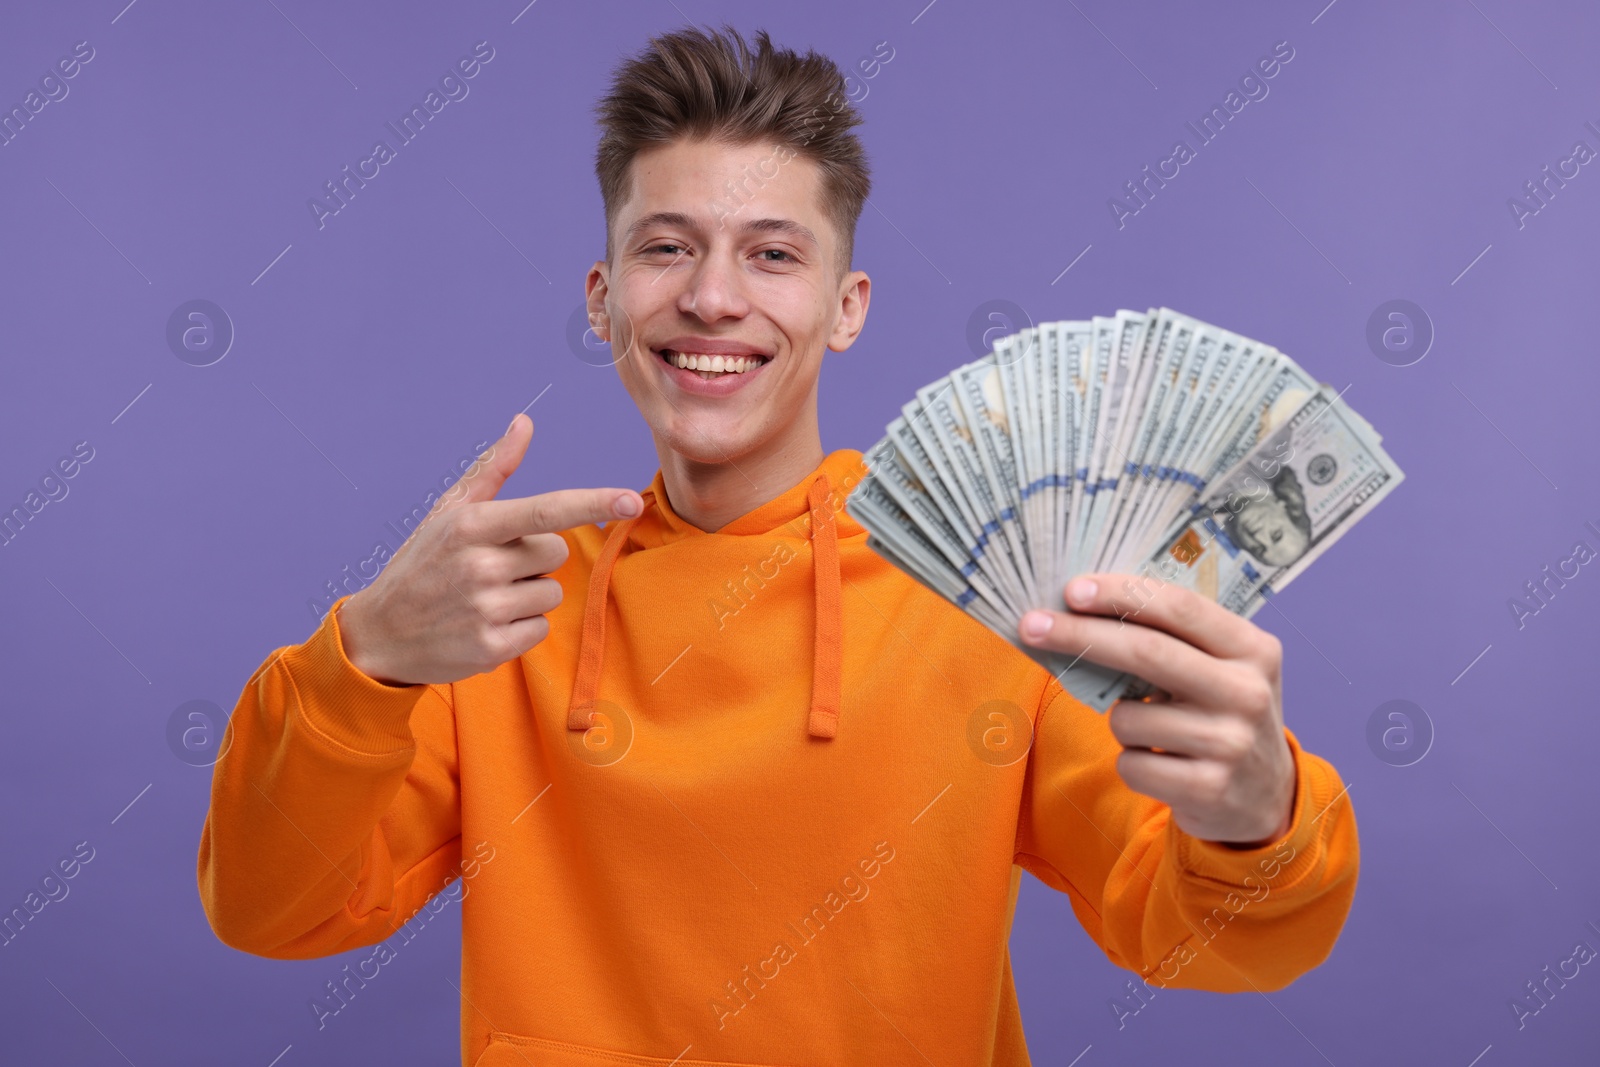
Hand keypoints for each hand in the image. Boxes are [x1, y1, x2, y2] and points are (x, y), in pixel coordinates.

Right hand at [338, 414, 642, 686]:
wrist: (378, 634)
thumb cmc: (422, 565)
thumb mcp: (449, 513)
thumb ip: (494, 470)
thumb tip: (525, 423)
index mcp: (472, 524)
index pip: (546, 510)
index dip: (594, 503)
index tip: (633, 500)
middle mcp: (479, 564)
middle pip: (557, 551)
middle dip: (534, 558)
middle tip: (489, 569)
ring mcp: (485, 608)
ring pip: (552, 591)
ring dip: (528, 595)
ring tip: (483, 599)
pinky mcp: (491, 648)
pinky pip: (541, 628)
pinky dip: (521, 628)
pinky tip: (484, 625)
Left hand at [1020, 574, 1296, 846]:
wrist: (1265, 799)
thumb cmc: (1220, 716)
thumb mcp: (1220, 670)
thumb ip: (1171, 640)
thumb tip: (1078, 610)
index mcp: (1253, 649)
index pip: (1179, 608)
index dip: (1121, 594)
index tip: (1071, 590)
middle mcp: (1248, 693)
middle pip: (1145, 652)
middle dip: (1079, 635)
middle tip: (1031, 625)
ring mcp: (1230, 744)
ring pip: (1128, 718)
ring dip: (1120, 721)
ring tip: (1155, 731)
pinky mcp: (1208, 789)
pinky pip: (1131, 764)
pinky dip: (1132, 763)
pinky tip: (1164, 765)